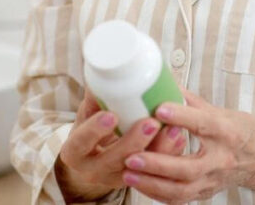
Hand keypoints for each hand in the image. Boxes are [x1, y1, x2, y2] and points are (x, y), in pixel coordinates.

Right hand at [55, 90, 187, 202]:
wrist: (94, 159)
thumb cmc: (90, 129)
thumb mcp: (87, 115)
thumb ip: (95, 97)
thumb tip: (104, 73)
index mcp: (75, 152)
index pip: (81, 142)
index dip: (95, 130)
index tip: (111, 115)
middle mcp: (92, 170)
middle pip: (113, 160)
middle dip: (134, 142)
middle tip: (151, 122)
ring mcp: (115, 179)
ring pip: (138, 170)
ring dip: (158, 150)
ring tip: (173, 128)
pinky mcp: (136, 181)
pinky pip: (154, 173)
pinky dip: (168, 154)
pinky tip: (178, 138)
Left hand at [120, 89, 254, 203]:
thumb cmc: (239, 130)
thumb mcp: (221, 110)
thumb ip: (190, 100)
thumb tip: (164, 80)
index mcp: (226, 131)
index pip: (203, 124)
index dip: (181, 117)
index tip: (158, 110)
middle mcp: (221, 159)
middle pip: (189, 167)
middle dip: (158, 164)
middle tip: (131, 156)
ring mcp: (214, 180)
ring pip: (182, 190)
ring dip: (152, 184)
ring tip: (128, 173)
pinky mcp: (206, 193)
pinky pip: (180, 199)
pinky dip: (158, 193)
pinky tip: (139, 184)